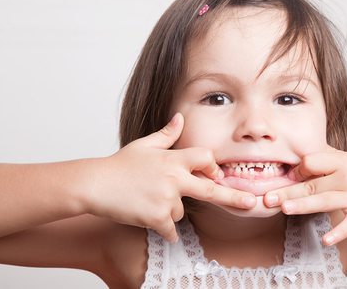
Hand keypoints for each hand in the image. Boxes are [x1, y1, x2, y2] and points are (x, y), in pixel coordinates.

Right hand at [85, 113, 255, 241]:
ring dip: (170, 210)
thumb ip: (166, 134)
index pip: (205, 158)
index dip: (212, 166)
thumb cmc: (119, 165)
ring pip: (181, 211)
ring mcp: (166, 199)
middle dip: (233, 197)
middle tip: (252, 203)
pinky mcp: (156, 217)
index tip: (214, 175)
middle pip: (211, 190)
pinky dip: (165, 229)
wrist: (94, 184)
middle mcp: (174, 179)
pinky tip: (152, 221)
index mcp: (173, 159)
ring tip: (148, 200)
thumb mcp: (144, 145)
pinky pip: (170, 229)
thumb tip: (180, 117)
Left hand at [264, 147, 346, 244]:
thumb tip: (304, 156)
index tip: (283, 176)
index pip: (312, 161)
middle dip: (288, 190)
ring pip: (325, 201)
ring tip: (285, 209)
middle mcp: (346, 177)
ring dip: (304, 205)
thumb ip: (328, 157)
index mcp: (341, 161)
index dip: (297, 168)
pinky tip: (326, 240)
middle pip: (312, 184)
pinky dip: (339, 232)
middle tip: (267, 198)